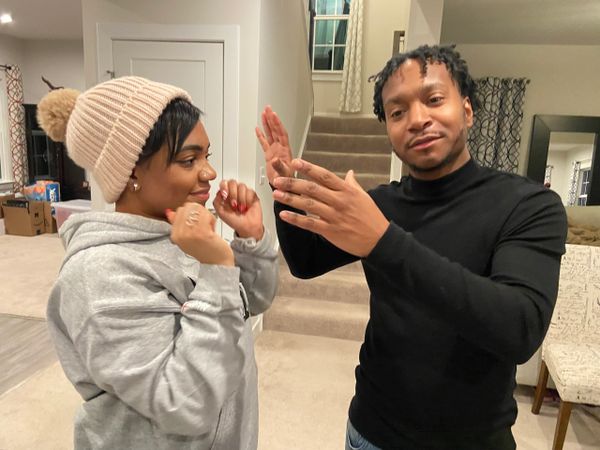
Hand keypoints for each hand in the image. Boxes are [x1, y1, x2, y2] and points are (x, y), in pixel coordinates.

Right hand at [166, 202, 233, 265]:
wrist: (216, 263)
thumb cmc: (205, 250)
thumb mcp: (187, 238)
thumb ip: (177, 224)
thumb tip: (170, 212)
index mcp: (175, 235)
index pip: (180, 210)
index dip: (192, 212)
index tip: (197, 221)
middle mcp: (180, 235)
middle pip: (188, 207)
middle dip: (199, 212)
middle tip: (204, 223)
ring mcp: (190, 234)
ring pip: (197, 209)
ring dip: (206, 215)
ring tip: (208, 226)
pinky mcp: (203, 233)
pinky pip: (205, 215)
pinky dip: (212, 219)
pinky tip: (212, 227)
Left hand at [214, 180, 263, 239]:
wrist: (247, 227)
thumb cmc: (234, 221)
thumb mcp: (221, 213)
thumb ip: (216, 201)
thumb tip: (219, 192)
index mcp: (225, 194)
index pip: (223, 183)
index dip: (224, 187)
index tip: (225, 195)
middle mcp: (234, 192)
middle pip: (232, 182)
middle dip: (233, 194)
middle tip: (234, 204)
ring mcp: (243, 193)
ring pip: (242, 186)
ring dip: (241, 199)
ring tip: (241, 208)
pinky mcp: (252, 195)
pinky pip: (250, 191)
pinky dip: (248, 200)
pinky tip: (247, 206)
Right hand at [255, 105, 293, 183]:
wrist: (283, 186)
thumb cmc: (286, 181)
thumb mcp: (283, 174)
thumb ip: (279, 166)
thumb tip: (276, 159)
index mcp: (285, 150)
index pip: (281, 133)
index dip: (277, 124)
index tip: (273, 115)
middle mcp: (280, 148)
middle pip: (276, 130)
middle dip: (271, 119)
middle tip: (267, 109)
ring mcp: (275, 151)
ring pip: (270, 134)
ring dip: (267, 124)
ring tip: (263, 114)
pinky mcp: (269, 155)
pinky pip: (264, 142)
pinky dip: (261, 135)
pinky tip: (258, 129)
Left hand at [272, 159, 389, 257]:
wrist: (379, 239)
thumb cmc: (372, 217)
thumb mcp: (363, 196)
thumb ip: (352, 184)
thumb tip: (349, 173)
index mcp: (346, 191)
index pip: (324, 175)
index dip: (308, 168)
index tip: (295, 162)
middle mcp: (339, 201)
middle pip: (312, 189)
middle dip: (293, 183)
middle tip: (278, 179)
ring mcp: (334, 216)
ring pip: (308, 205)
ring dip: (290, 199)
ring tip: (276, 193)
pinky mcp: (330, 231)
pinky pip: (310, 223)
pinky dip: (296, 219)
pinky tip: (284, 214)